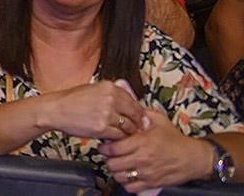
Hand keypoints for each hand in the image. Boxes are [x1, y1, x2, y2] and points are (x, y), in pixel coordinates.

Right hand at [49, 80, 144, 139]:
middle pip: (135, 115)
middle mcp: (110, 99)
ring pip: (128, 127)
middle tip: (134, 128)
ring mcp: (106, 114)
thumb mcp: (93, 89)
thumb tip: (132, 104)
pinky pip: (119, 136)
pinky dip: (117, 138)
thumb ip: (112, 94)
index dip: (138, 112)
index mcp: (110, 87)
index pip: (134, 102)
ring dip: (127, 132)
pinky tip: (111, 136)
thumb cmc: (72, 100)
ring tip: (120, 132)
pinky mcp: (101, 128)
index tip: (139, 118)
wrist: (55, 109)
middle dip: (136, 123)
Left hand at [101, 110, 218, 191]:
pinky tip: (128, 175)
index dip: (104, 147)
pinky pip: (131, 187)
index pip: (112, 148)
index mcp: (142, 142)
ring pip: (119, 176)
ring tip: (117, 165)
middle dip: (108, 159)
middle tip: (109, 155)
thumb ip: (142, 114)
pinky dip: (126, 182)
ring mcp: (147, 173)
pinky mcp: (152, 183)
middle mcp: (143, 159)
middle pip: (112, 164)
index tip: (104, 145)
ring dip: (116, 171)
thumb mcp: (159, 120)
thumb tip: (128, 109)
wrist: (193, 157)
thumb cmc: (175, 139)